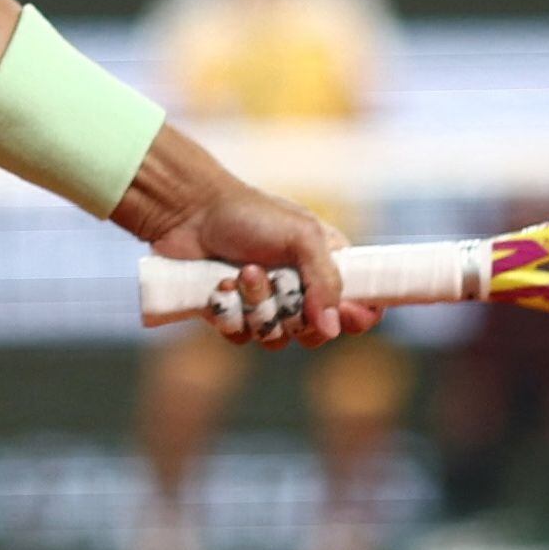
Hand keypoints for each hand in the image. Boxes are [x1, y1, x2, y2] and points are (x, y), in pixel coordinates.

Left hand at [147, 178, 377, 347]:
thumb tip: (332, 328)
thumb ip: (325, 280)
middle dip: (294, 311)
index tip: (345, 314)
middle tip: (278, 280)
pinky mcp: (233, 314)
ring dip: (257, 307)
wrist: (188, 213)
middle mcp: (300, 288)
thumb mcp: (301, 236)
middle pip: (317, 332)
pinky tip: (221, 285)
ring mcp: (265, 303)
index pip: (360, 304)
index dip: (356, 316)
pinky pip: (242, 336)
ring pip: (276, 336)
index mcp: (327, 264)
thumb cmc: (250, 215)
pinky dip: (230, 314)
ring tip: (242, 272)